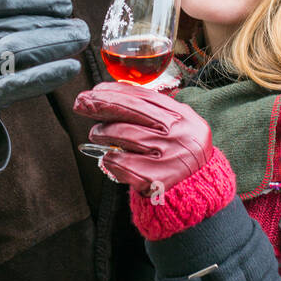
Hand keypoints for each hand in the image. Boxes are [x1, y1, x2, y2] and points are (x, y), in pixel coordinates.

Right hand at [0, 0, 90, 151]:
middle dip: (56, 25)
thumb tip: (58, 5)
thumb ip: (2, 16)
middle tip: (81, 27)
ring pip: (22, 50)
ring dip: (57, 44)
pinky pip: (22, 83)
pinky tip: (71, 67)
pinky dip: (49, 74)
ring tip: (80, 41)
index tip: (65, 4)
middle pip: (17, 26)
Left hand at [73, 82, 211, 193]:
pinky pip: (122, 162)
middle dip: (102, 103)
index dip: (117, 91)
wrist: (198, 191)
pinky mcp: (155, 178)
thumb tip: (115, 95)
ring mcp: (167, 155)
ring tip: (95, 132)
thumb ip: (156, 111)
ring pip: (124, 133)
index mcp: (183, 117)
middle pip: (132, 110)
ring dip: (102, 131)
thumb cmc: (180, 155)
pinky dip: (110, 158)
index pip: (145, 97)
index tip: (97, 89)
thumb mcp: (179, 127)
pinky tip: (107, 157)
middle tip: (82, 102)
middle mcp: (177, 133)